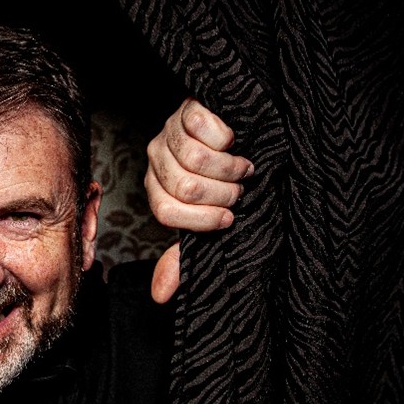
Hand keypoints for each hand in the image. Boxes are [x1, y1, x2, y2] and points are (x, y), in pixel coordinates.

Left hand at [145, 98, 252, 303]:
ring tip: (241, 166)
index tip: (228, 217)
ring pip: (195, 160)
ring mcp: (168, 132)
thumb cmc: (229, 180)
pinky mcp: (186, 108)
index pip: (166, 212)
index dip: (202, 219)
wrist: (246, 131)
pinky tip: (233, 139)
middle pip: (184, 187)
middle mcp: (156, 161)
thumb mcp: (210, 219)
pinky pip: (202, 127)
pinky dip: (227, 137)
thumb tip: (160, 295)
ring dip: (230, 167)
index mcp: (158, 190)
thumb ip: (185, 254)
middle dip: (223, 192)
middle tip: (239, 187)